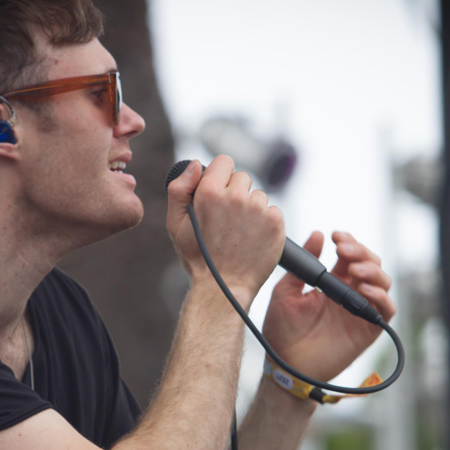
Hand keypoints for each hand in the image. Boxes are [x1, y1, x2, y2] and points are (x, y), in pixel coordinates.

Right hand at [166, 156, 284, 307]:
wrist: (224, 287)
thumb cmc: (198, 258)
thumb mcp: (175, 224)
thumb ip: (179, 189)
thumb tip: (195, 165)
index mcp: (209, 192)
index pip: (224, 161)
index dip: (220, 177)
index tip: (218, 194)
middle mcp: (235, 196)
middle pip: (242, 177)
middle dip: (236, 193)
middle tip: (227, 220)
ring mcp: (258, 208)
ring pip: (258, 195)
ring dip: (251, 209)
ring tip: (240, 233)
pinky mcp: (275, 222)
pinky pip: (272, 211)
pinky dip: (265, 222)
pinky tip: (253, 238)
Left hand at [262, 231, 395, 381]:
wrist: (285, 365)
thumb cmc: (282, 331)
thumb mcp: (286, 292)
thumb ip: (304, 265)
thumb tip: (317, 234)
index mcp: (332, 283)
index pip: (350, 255)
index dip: (348, 242)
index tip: (335, 236)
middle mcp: (350, 294)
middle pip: (370, 264)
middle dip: (361, 252)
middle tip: (343, 250)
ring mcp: (361, 311)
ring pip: (382, 282)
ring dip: (372, 270)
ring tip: (354, 270)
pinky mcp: (368, 330)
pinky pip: (386, 309)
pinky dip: (380, 296)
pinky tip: (363, 288)